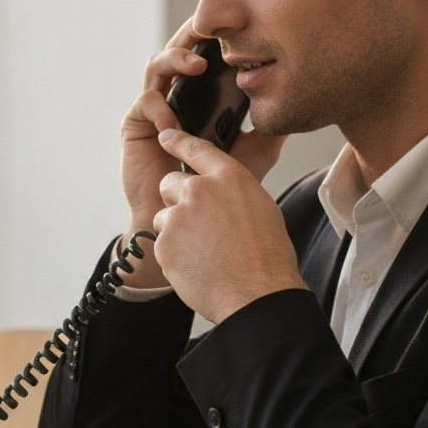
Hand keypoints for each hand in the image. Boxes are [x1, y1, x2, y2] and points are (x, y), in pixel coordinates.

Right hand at [119, 15, 285, 287]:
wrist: (188, 220)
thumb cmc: (216, 186)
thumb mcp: (254, 152)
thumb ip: (269, 127)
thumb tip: (294, 101)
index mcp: (200, 95)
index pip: (205, 54)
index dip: (216, 37)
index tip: (236, 23)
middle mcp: (175, 95)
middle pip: (178, 49)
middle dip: (192, 34)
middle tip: (211, 27)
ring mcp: (154, 109)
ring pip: (156, 65)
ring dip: (175, 58)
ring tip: (197, 66)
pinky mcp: (134, 126)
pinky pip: (145, 102)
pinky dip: (161, 105)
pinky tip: (176, 121)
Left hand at [153, 128, 305, 322]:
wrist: (256, 293)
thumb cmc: (266, 256)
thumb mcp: (261, 208)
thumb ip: (233, 193)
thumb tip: (220, 195)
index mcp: (228, 177)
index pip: (196, 148)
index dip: (177, 140)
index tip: (165, 134)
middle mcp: (199, 190)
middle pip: (169, 182)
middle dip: (176, 200)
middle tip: (197, 224)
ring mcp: (178, 217)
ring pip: (164, 216)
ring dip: (176, 230)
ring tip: (203, 250)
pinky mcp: (164, 243)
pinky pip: (161, 243)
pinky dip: (174, 254)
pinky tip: (197, 265)